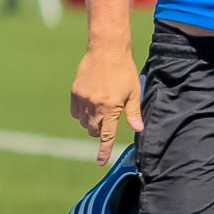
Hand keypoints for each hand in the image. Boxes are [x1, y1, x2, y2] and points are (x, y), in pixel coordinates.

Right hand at [68, 47, 142, 165]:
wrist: (106, 51)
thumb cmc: (124, 71)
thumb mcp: (134, 92)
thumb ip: (134, 113)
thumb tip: (138, 129)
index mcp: (111, 107)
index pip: (107, 135)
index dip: (104, 150)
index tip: (100, 162)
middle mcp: (94, 105)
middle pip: (93, 130)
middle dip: (98, 132)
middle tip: (106, 122)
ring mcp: (82, 98)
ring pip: (83, 122)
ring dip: (89, 122)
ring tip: (99, 111)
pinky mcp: (75, 91)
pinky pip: (75, 111)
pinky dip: (80, 113)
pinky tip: (88, 105)